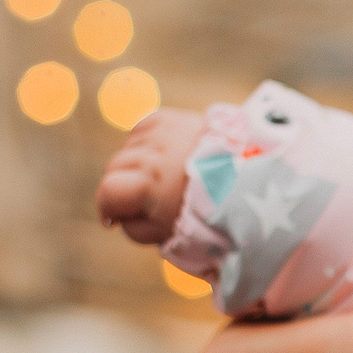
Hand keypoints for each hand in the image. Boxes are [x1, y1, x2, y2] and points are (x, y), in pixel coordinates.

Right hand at [97, 109, 205, 244]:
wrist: (244, 184)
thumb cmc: (204, 214)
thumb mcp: (164, 234)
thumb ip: (133, 227)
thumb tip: (116, 215)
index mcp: (147, 185)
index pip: (108, 192)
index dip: (108, 208)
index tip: (114, 218)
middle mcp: (150, 155)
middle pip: (114, 168)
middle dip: (123, 187)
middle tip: (144, 201)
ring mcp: (160, 134)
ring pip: (127, 149)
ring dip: (136, 164)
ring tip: (160, 178)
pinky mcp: (172, 119)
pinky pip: (143, 128)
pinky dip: (145, 141)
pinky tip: (159, 155)